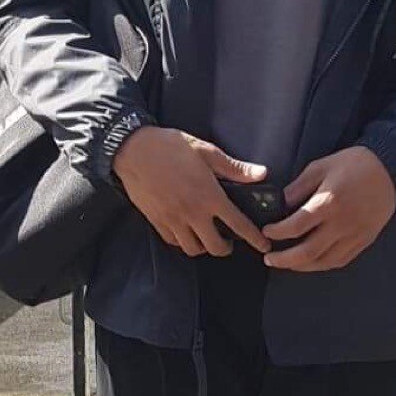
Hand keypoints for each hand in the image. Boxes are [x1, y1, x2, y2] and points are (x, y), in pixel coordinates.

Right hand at [112, 126, 269, 257]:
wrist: (132, 149)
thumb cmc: (169, 146)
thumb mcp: (205, 151)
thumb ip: (234, 167)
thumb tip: (261, 173)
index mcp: (209, 195)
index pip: (238, 225)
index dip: (254, 238)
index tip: (263, 245)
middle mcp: (192, 213)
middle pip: (215, 247)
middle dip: (226, 248)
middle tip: (229, 240)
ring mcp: (173, 220)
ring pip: (193, 249)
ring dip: (203, 247)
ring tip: (206, 236)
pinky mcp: (156, 221)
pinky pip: (173, 242)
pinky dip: (182, 242)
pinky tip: (185, 231)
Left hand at [263, 146, 395, 273]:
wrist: (389, 169)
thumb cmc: (353, 164)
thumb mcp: (321, 166)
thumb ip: (299, 187)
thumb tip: (280, 203)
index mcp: (329, 203)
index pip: (296, 226)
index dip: (278, 232)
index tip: (267, 231)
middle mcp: (342, 223)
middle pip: (308, 251)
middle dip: (284, 259)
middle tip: (269, 258)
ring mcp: (355, 235)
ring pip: (324, 261)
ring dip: (302, 266)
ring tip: (287, 264)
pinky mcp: (365, 240)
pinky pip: (341, 260)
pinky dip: (323, 264)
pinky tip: (311, 262)